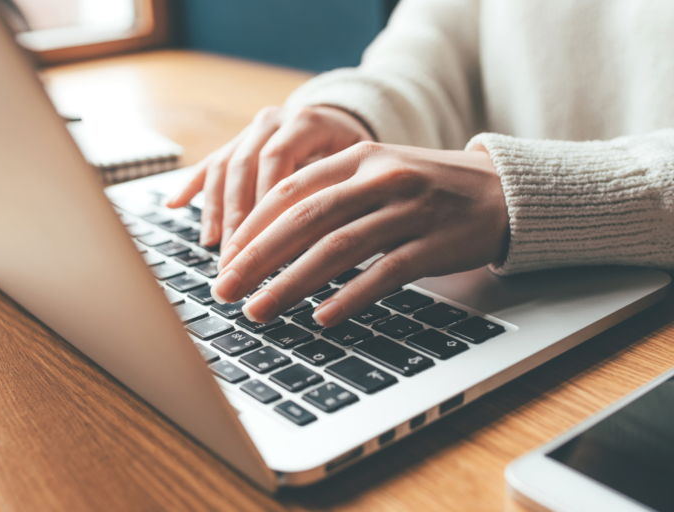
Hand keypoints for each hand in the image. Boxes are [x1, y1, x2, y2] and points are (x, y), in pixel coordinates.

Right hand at [165, 105, 373, 247]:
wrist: (343, 120)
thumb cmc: (356, 153)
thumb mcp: (357, 166)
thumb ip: (337, 191)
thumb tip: (320, 242)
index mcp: (305, 122)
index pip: (277, 160)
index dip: (266, 201)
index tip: (262, 241)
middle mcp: (273, 121)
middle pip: (245, 166)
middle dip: (237, 216)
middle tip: (234, 257)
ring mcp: (251, 130)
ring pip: (224, 167)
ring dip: (215, 209)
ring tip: (213, 245)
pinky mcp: (236, 142)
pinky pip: (209, 163)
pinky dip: (191, 186)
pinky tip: (173, 205)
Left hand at [210, 142, 509, 326]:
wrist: (502, 192)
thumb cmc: (428, 188)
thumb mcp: (378, 174)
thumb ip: (331, 194)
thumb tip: (270, 237)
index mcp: (359, 157)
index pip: (290, 190)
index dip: (252, 226)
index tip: (225, 258)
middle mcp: (381, 177)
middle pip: (305, 218)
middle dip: (257, 258)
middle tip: (225, 289)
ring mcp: (410, 210)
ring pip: (338, 248)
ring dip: (291, 283)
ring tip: (259, 310)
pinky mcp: (435, 243)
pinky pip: (385, 273)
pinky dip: (350, 296)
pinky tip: (322, 317)